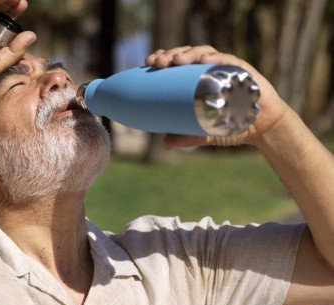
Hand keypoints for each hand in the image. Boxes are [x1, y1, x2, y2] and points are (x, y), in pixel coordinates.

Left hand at [145, 45, 291, 148]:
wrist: (264, 128)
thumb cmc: (233, 124)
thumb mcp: (205, 132)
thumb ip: (187, 137)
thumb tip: (165, 144)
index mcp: (199, 78)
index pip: (178, 62)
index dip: (163, 57)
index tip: (148, 62)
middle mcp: (211, 69)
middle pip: (188, 54)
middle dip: (171, 54)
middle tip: (157, 62)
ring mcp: (228, 68)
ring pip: (205, 53)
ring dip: (189, 53)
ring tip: (176, 60)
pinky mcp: (244, 71)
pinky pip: (229, 61)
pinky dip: (216, 59)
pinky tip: (204, 60)